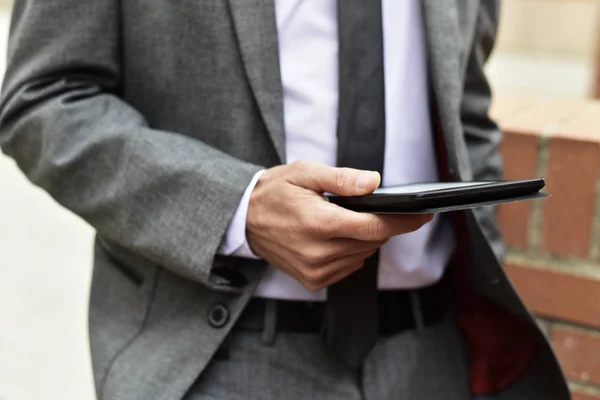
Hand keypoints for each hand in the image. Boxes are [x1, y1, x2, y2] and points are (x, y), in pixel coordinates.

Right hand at [246, 160, 432, 290]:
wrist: (244, 220)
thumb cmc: (275, 192)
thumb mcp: (304, 173)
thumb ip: (341, 179)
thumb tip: (374, 182)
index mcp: (319, 223)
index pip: (375, 228)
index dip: (404, 221)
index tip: (424, 215)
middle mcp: (319, 252)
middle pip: (372, 242)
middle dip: (379, 225)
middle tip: (365, 208)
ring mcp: (315, 270)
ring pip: (362, 256)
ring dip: (363, 239)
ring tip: (342, 220)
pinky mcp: (313, 280)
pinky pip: (348, 267)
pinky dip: (351, 252)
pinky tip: (334, 237)